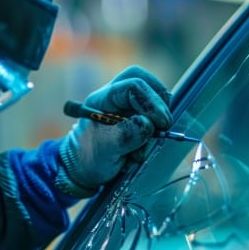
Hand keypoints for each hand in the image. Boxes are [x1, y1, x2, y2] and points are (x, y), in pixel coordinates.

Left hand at [56, 65, 171, 196]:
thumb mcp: (105, 149)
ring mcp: (126, 105)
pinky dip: (156, 130)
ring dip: (157, 121)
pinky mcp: (135, 116)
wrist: (85, 168)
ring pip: (153, 98)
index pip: (133, 86)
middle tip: (162, 125)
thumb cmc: (90, 157)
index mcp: (103, 99)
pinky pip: (154, 114)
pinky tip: (142, 147)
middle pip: (144, 81)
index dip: (151, 102)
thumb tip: (147, 123)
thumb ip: (126, 134)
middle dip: (158, 102)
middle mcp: (115, 97)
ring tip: (141, 146)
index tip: (162, 124)